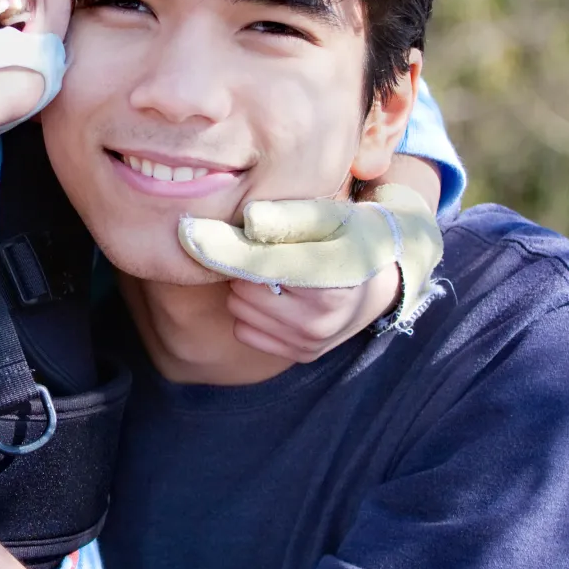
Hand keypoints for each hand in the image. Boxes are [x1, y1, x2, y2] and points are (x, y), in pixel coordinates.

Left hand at [178, 186, 445, 357]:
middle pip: (242, 288)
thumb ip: (286, 216)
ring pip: (240, 311)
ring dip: (246, 290)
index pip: (258, 263)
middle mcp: (322, 317)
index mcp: (329, 276)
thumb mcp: (327, 214)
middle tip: (269, 252)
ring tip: (276, 273)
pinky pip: (246, 332)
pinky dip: (252, 314)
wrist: (381, 276)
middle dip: (245, 267)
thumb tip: (245, 220)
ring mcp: (313, 341)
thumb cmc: (348, 234)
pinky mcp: (303, 354)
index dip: (220, 245)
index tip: (188, 230)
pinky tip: (277, 296)